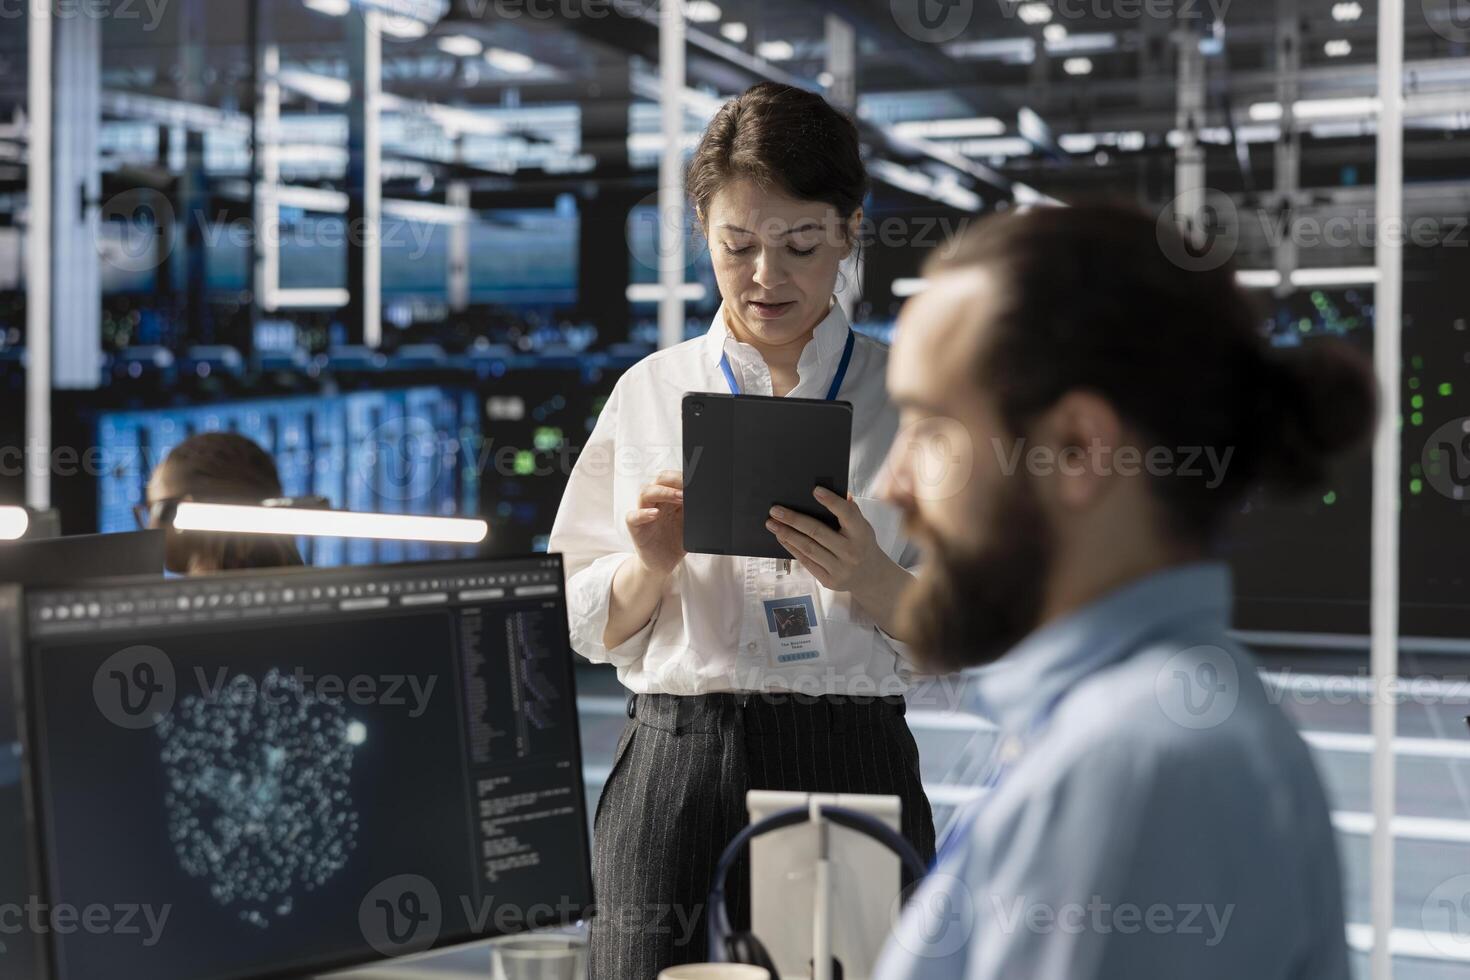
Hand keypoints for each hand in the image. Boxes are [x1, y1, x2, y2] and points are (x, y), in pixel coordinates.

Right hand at [626, 470, 685, 577]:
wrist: (663, 564)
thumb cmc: (675, 542)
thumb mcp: (690, 525)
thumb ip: (694, 512)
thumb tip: (707, 500)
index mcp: (669, 499)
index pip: (672, 478)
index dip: (682, 476)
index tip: (695, 480)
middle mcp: (656, 503)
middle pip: (658, 480)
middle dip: (674, 480)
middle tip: (688, 487)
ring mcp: (645, 514)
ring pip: (645, 493)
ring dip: (663, 492)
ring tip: (679, 497)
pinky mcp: (636, 529)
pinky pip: (633, 516)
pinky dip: (643, 514)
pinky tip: (655, 514)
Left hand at [765, 487, 890, 594]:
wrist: (872, 576)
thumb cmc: (862, 543)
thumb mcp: (863, 526)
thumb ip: (849, 510)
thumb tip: (833, 491)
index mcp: (861, 533)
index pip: (847, 514)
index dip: (831, 501)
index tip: (815, 490)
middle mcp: (851, 551)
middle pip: (817, 532)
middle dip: (794, 520)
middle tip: (775, 510)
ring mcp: (840, 568)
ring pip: (808, 548)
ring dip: (787, 534)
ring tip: (772, 523)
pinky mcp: (829, 580)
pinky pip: (806, 562)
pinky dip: (792, 548)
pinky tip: (781, 538)